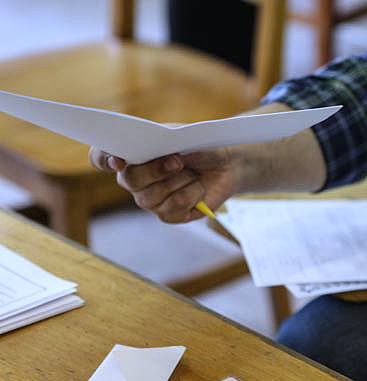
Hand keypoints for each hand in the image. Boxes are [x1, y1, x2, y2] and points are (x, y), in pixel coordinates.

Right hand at [89, 147, 240, 222]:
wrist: (225, 164)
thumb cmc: (199, 146)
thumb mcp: (186, 137)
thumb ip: (171, 142)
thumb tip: (168, 155)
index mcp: (131, 155)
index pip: (100, 158)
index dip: (103, 159)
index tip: (118, 160)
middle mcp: (134, 180)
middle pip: (129, 180)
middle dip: (155, 170)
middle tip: (178, 161)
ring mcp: (150, 200)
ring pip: (151, 197)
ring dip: (179, 181)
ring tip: (193, 174)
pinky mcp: (169, 215)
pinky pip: (173, 208)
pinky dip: (191, 195)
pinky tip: (199, 189)